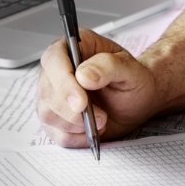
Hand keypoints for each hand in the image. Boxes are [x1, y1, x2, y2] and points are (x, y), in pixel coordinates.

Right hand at [35, 29, 165, 146]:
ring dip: (75, 124)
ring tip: (101, 120)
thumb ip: (108, 66)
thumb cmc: (132, 79)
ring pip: (47, 114)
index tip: (81, 101)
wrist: (137, 100)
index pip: (53, 59)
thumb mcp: (129, 68)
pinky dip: (75, 137)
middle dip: (72, 110)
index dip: (63, 81)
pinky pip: (55, 133)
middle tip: (100, 115)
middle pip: (47, 91)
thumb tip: (84, 75)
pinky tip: (92, 131)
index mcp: (73, 48)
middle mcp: (58, 70)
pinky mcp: (57, 118)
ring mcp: (53, 95)